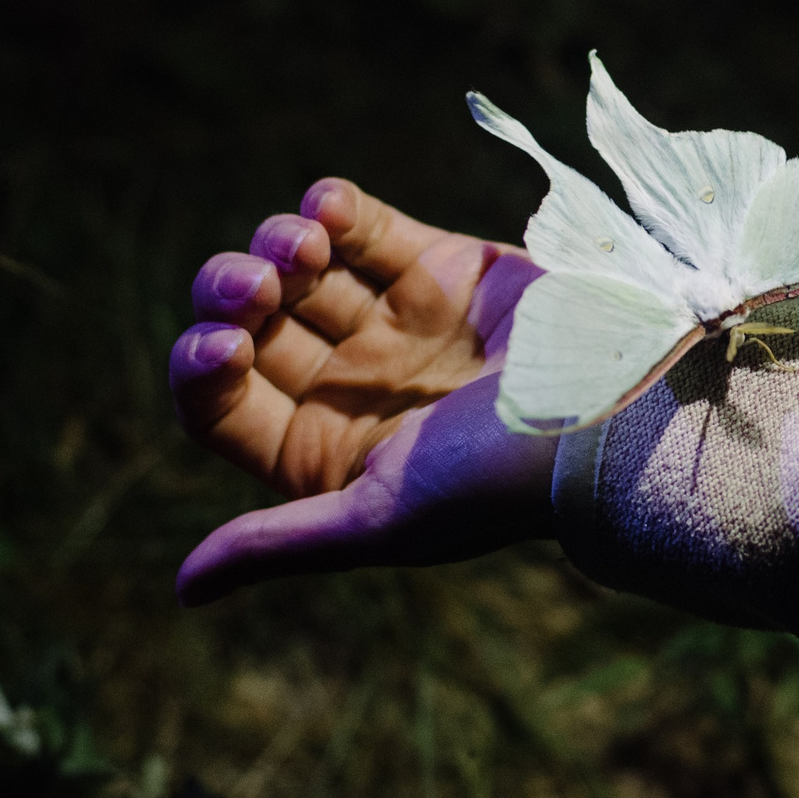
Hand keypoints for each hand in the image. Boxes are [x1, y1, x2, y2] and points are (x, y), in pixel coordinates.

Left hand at [167, 178, 556, 604]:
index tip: (224, 345)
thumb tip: (185, 589)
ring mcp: (398, 322)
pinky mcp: (441, 265)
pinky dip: (332, 208)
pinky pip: (361, 224)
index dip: (203, 368)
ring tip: (304, 245)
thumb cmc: (496, 477)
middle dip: (234, 293)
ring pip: (296, 264)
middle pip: (249, 323)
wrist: (614, 403)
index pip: (224, 403)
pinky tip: (331, 212)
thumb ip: (281, 541)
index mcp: (329, 453)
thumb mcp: (383, 518)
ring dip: (279, 242)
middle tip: (261, 284)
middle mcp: (357, 386)